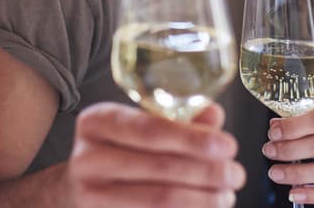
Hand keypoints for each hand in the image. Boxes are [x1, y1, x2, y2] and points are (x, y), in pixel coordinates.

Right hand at [66, 102, 245, 207]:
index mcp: (97, 122)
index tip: (228, 146)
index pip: (150, 129)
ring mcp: (89, 195)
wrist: (76, 187)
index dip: (193, 139)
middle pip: (159, 167)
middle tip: (236, 174)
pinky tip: (206, 207)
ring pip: (159, 199)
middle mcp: (87, 158)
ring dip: (202, 199)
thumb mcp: (139, 125)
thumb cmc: (118, 150)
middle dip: (207, 172)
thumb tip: (215, 115)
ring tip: (227, 195)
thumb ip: (179, 118)